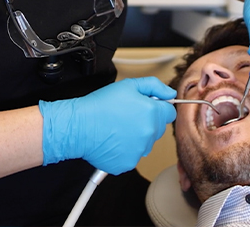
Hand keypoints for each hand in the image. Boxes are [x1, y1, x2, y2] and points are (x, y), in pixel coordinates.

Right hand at [39, 77, 176, 174]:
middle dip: (147, 122)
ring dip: (136, 137)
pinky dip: (124, 150)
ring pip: (145, 143)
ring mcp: (139, 151)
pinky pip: (132, 156)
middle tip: (127, 115)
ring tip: (117, 128)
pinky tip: (113, 140)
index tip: (146, 107)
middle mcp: (148, 134)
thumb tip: (169, 94)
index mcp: (151, 114)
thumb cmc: (100, 105)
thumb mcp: (128, 86)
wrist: (79, 126)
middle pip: (158, 128)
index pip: (169, 113)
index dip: (158, 108)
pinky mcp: (127, 164)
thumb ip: (153, 87)